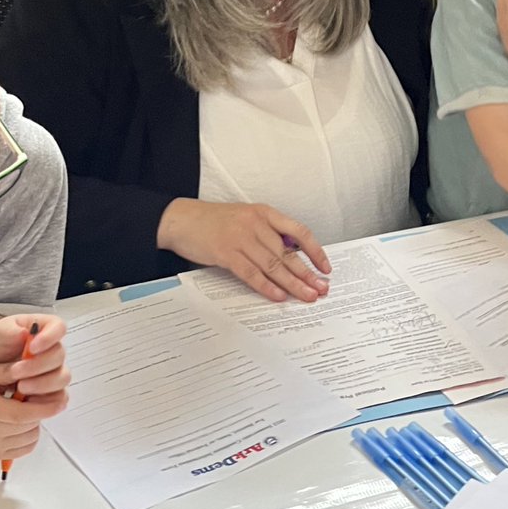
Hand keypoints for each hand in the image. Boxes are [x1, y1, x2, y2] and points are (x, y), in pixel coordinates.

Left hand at [0, 314, 69, 398]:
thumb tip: (25, 332)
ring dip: (42, 384)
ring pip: (62, 377)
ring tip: (19, 388)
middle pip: (59, 355)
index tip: (32, 347)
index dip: (50, 337)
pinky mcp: (53, 391)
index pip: (58, 327)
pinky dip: (47, 401)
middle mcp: (53, 349)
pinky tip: (29, 400)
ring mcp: (55, 370)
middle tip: (16, 372)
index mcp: (43, 328)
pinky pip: (60, 397)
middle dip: (38, 365)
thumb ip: (7, 331)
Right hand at [0, 361, 67, 459]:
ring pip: (27, 440)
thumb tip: (33, 366)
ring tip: (26, 409)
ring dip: (34, 425)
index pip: (22, 415)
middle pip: (27, 428)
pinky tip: (20, 422)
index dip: (44, 409)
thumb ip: (11, 371)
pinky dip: (27, 437)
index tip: (60, 401)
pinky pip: (21, 450)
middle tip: (39, 399)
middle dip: (40, 413)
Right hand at [158, 198, 331, 302]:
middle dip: (307, 274)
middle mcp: (255, 224)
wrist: (182, 219)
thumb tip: (293, 257)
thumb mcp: (246, 218)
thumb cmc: (214, 221)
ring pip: (273, 265)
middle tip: (321, 289)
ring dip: (292, 284)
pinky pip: (251, 273)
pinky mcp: (226, 253)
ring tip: (306, 296)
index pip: (299, 231)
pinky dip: (266, 286)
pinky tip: (278, 296)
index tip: (325, 267)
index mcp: (264, 213)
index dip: (315, 251)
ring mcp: (241, 238)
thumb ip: (268, 233)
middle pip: (288, 253)